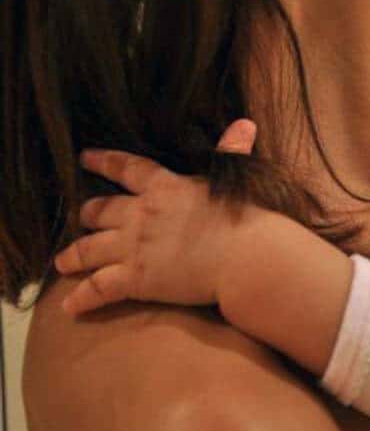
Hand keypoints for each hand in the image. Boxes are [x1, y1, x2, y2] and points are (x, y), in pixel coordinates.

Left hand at [56, 119, 257, 314]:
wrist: (247, 257)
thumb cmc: (247, 217)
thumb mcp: (236, 177)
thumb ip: (232, 149)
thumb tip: (245, 123)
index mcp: (164, 187)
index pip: (126, 168)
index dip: (103, 162)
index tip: (85, 158)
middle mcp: (141, 214)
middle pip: (100, 210)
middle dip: (89, 214)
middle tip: (83, 218)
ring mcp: (134, 247)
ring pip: (89, 250)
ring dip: (73, 256)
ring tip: (62, 262)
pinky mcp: (136, 279)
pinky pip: (98, 289)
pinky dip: (81, 298)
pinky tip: (69, 308)